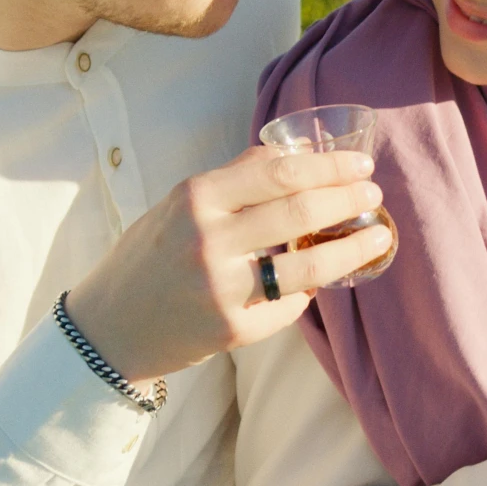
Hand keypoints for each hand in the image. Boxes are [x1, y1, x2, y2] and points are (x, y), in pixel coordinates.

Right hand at [61, 145, 392, 380]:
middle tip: (373, 193)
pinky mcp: (232, 330)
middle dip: (349, 199)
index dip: (329, 166)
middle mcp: (208, 240)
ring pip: (310, 267)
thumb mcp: (178, 206)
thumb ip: (232, 182)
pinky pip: (289, 306)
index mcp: (196, 198)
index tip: (360, 162)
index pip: (278, 171)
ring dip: (352, 248)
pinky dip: (308, 291)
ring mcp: (222, 289)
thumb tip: (292, 155)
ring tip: (378, 235)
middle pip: (301, 211)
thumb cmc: (149, 258)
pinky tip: (318, 282)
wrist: (108, 328)